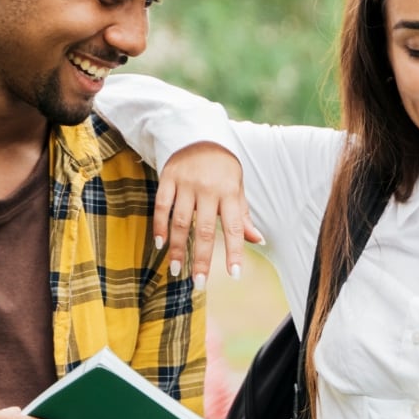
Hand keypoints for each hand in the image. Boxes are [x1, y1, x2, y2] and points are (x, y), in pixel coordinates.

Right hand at [156, 141, 261, 288]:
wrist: (200, 134)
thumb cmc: (223, 168)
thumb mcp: (238, 188)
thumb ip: (243, 216)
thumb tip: (259, 241)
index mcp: (230, 192)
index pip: (234, 228)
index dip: (234, 252)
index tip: (234, 275)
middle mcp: (208, 189)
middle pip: (204, 230)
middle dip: (201, 259)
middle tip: (198, 283)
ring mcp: (186, 183)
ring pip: (180, 221)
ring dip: (177, 248)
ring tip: (175, 270)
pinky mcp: (168, 178)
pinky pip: (162, 205)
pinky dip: (160, 226)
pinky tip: (160, 244)